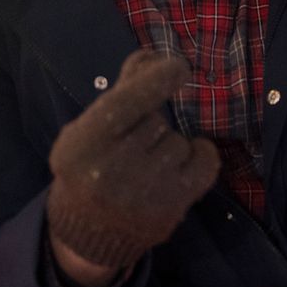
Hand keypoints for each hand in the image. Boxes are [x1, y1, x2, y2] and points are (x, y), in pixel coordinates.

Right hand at [46, 51, 220, 272]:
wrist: (90, 232)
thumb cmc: (91, 166)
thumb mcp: (90, 128)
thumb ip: (122, 90)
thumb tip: (151, 55)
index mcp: (82, 145)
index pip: (127, 102)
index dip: (156, 79)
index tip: (178, 66)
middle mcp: (110, 170)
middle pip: (156, 121)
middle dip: (151, 125)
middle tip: (134, 145)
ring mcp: (142, 193)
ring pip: (179, 142)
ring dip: (171, 146)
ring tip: (148, 164)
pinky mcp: (171, 208)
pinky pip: (205, 163)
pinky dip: (200, 155)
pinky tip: (181, 163)